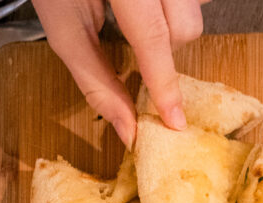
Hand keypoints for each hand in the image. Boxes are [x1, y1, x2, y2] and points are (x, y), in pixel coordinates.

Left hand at [32, 0, 208, 148]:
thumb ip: (96, 80)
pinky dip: (178, 6)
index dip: (163, 82)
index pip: (152, 35)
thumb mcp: (65, 27)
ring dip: (173, 24)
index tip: (174, 120)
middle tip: (135, 37)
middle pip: (186, 25)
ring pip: (197, 8)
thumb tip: (128, 128)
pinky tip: (152, 2)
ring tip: (141, 11)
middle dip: (166, 48)